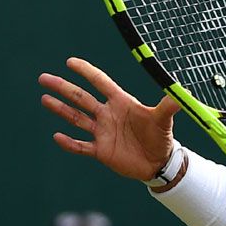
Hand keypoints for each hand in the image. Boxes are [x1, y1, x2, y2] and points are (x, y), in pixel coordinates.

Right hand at [39, 58, 181, 180]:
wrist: (159, 163)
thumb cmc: (161, 138)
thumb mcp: (164, 120)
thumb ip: (169, 105)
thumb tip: (181, 90)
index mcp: (121, 103)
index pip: (101, 82)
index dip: (86, 72)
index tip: (71, 62)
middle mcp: (108, 115)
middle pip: (81, 98)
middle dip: (63, 88)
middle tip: (44, 78)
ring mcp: (102, 132)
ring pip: (76, 118)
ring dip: (60, 109)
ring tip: (44, 98)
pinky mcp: (100, 151)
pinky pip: (80, 146)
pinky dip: (69, 143)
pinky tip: (57, 136)